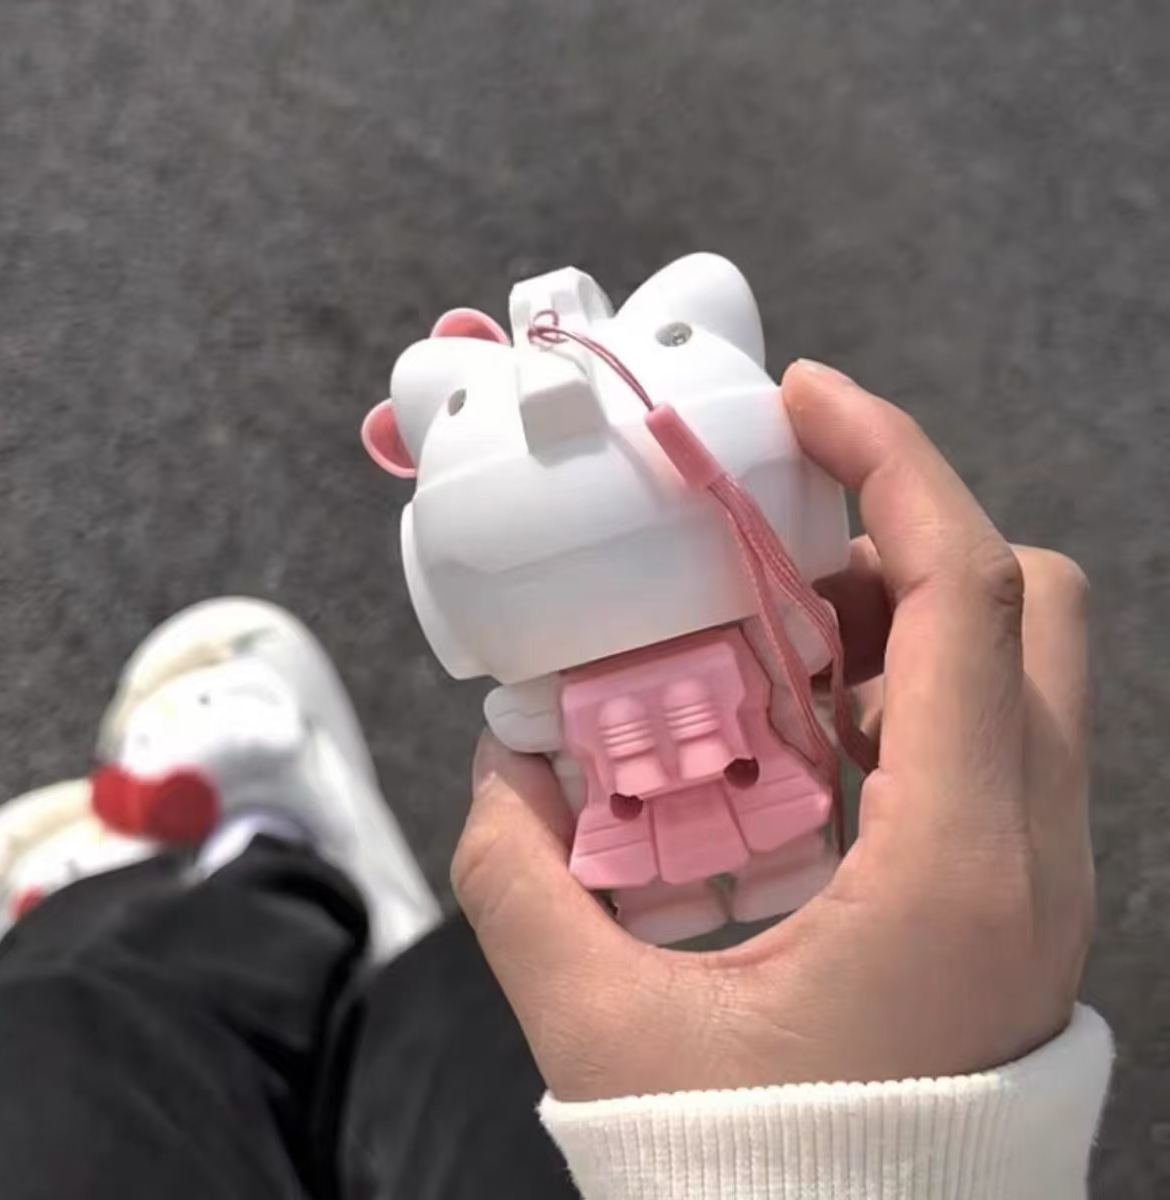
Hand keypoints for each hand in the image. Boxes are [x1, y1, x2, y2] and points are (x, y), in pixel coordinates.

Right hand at [451, 361, 1092, 1101]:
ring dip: (895, 618)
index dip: (893, 462)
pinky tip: (803, 741)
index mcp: (955, 867)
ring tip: (772, 650)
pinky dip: (902, 692)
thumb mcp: (606, 1031)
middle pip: (1022, 604)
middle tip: (770, 557)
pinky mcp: (1020, 892)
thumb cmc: (760, 1172)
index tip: (809, 402)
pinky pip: (988, 734)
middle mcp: (1030, 852)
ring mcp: (1041, 872)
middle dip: (896, 537)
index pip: (969, 595)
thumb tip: (502, 774)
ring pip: (1013, 665)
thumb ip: (524, 885)